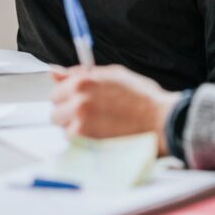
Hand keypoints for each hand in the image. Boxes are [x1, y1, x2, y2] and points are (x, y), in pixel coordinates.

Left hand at [50, 65, 180, 152]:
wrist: (161, 120)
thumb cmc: (142, 98)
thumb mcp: (112, 75)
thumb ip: (80, 73)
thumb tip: (54, 71)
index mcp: (84, 81)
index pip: (56, 91)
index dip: (68, 97)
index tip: (78, 102)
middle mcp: (79, 100)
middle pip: (55, 112)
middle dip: (68, 114)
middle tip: (90, 117)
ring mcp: (80, 122)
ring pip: (63, 129)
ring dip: (76, 129)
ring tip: (100, 127)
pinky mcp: (86, 141)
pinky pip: (73, 142)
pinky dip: (84, 141)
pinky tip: (102, 136)